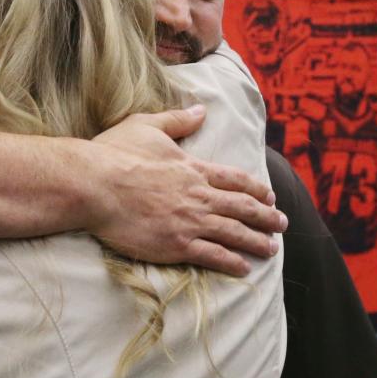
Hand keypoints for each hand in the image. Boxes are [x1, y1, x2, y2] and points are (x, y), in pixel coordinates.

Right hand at [87, 105, 286, 275]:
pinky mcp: (176, 244)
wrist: (94, 184)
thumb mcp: (147, 126)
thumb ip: (177, 120)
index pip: (234, 179)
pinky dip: (231, 262)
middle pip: (241, 207)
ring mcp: (189, 221)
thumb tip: (201, 110)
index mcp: (192, 168)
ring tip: (271, 249)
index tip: (269, 196)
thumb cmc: (115, 154)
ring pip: (233, 233)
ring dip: (256, 241)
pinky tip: (244, 268)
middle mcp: (198, 195)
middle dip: (266, 217)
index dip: (255, 188)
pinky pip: (212, 255)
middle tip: (281, 224)